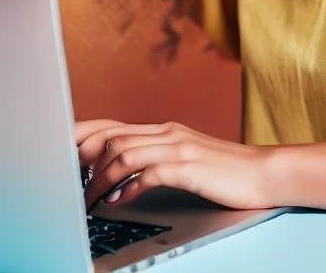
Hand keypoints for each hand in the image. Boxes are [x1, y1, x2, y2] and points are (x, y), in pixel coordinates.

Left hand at [74, 118, 281, 211]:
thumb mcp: (185, 158)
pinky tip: (117, 200)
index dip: (82, 136)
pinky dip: (127, 187)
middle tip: (62, 177)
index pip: (111, 126)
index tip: (60, 153)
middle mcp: (166, 132)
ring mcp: (177, 147)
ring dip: (100, 178)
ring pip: (123, 152)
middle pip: (110, 135)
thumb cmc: (225, 171)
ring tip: (88, 200)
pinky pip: (148, 172)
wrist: (265, 173)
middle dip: (81, 156)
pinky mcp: (188, 166)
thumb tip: (119, 175)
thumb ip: (155, 159)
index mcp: (163, 129)